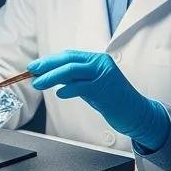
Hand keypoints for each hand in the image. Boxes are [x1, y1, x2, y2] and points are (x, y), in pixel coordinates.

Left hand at [30, 49, 170, 150]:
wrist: (138, 114)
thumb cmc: (112, 100)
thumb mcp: (91, 85)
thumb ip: (75, 79)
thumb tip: (50, 76)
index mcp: (96, 59)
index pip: (68, 56)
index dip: (49, 60)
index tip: (35, 66)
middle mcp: (100, 63)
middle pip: (68, 60)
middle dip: (47, 66)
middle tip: (32, 72)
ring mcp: (104, 74)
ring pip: (71, 71)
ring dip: (52, 77)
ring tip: (39, 83)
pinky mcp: (106, 88)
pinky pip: (82, 86)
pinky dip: (68, 89)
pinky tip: (59, 94)